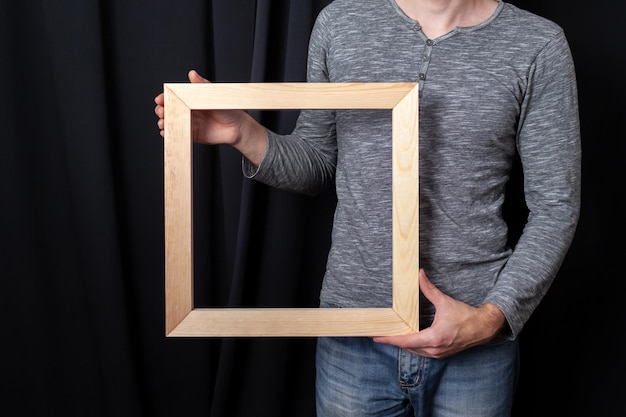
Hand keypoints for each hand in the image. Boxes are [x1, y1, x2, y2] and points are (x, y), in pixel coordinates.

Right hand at [154, 70, 267, 164]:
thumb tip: (192, 73)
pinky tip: (166, 132)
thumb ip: (201, 85)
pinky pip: (179, 133)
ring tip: (163, 123)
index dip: (164, 98)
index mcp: (192, 99)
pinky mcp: (192, 134)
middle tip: (161, 111)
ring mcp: (190, 122)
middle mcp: (189, 111)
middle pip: (170, 110)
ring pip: (172, 122)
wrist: (237, 127)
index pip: (174, 97)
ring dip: (164, 122)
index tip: (159, 99)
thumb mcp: (213, 93)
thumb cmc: (227, 108)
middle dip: (162, 110)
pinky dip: (170, 133)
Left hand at [373, 270, 505, 358]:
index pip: (405, 341)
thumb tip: (419, 274)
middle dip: (393, 341)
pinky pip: (422, 352)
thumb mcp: (444, 301)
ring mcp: (438, 354)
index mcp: (433, 338)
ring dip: (403, 344)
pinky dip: (413, 346)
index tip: (377, 338)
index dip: (390, 339)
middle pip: (407, 347)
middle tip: (379, 335)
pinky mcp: (441, 354)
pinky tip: (407, 339)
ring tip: (390, 336)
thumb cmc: (465, 316)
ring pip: (414, 351)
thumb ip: (429, 289)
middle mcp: (434, 349)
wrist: (483, 328)